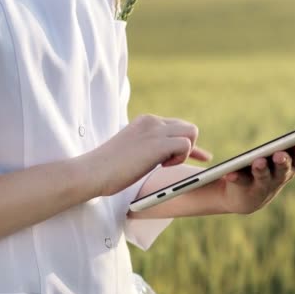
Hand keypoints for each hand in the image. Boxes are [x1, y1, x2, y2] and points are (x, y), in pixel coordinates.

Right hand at [80, 115, 209, 196]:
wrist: (92, 172)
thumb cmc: (109, 168)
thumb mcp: (134, 150)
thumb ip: (151, 147)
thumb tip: (168, 155)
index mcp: (145, 122)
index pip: (177, 126)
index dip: (189, 142)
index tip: (202, 156)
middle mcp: (152, 121)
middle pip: (188, 127)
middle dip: (189, 147)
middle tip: (175, 163)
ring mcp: (155, 131)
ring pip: (192, 132)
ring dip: (186, 151)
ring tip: (165, 164)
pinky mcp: (157, 144)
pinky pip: (186, 144)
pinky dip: (181, 157)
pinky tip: (163, 165)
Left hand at [220, 124, 294, 213]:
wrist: (246, 197)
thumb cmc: (275, 168)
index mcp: (294, 164)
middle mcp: (281, 175)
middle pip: (285, 167)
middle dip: (284, 161)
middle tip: (281, 154)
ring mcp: (262, 183)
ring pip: (263, 175)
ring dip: (262, 169)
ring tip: (259, 162)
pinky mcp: (243, 187)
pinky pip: (238, 181)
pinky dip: (235, 177)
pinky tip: (229, 173)